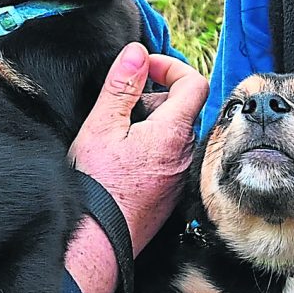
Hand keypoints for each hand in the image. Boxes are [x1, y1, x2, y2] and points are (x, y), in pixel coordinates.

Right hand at [68, 43, 207, 253]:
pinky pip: (170, 157)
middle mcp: (186, 153)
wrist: (98, 239)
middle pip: (183, 108)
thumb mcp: (102, 126)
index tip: (144, 67)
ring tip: (117, 134)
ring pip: (175, 133)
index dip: (171, 66)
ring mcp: (181, 176)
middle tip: (121, 104)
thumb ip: (121, 86)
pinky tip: (122, 159)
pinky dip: (151, 146)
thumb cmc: (98, 185)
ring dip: (151, 123)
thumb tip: (136, 53)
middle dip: (154, 96)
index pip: (194, 83)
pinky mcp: (171, 193)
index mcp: (173, 132)